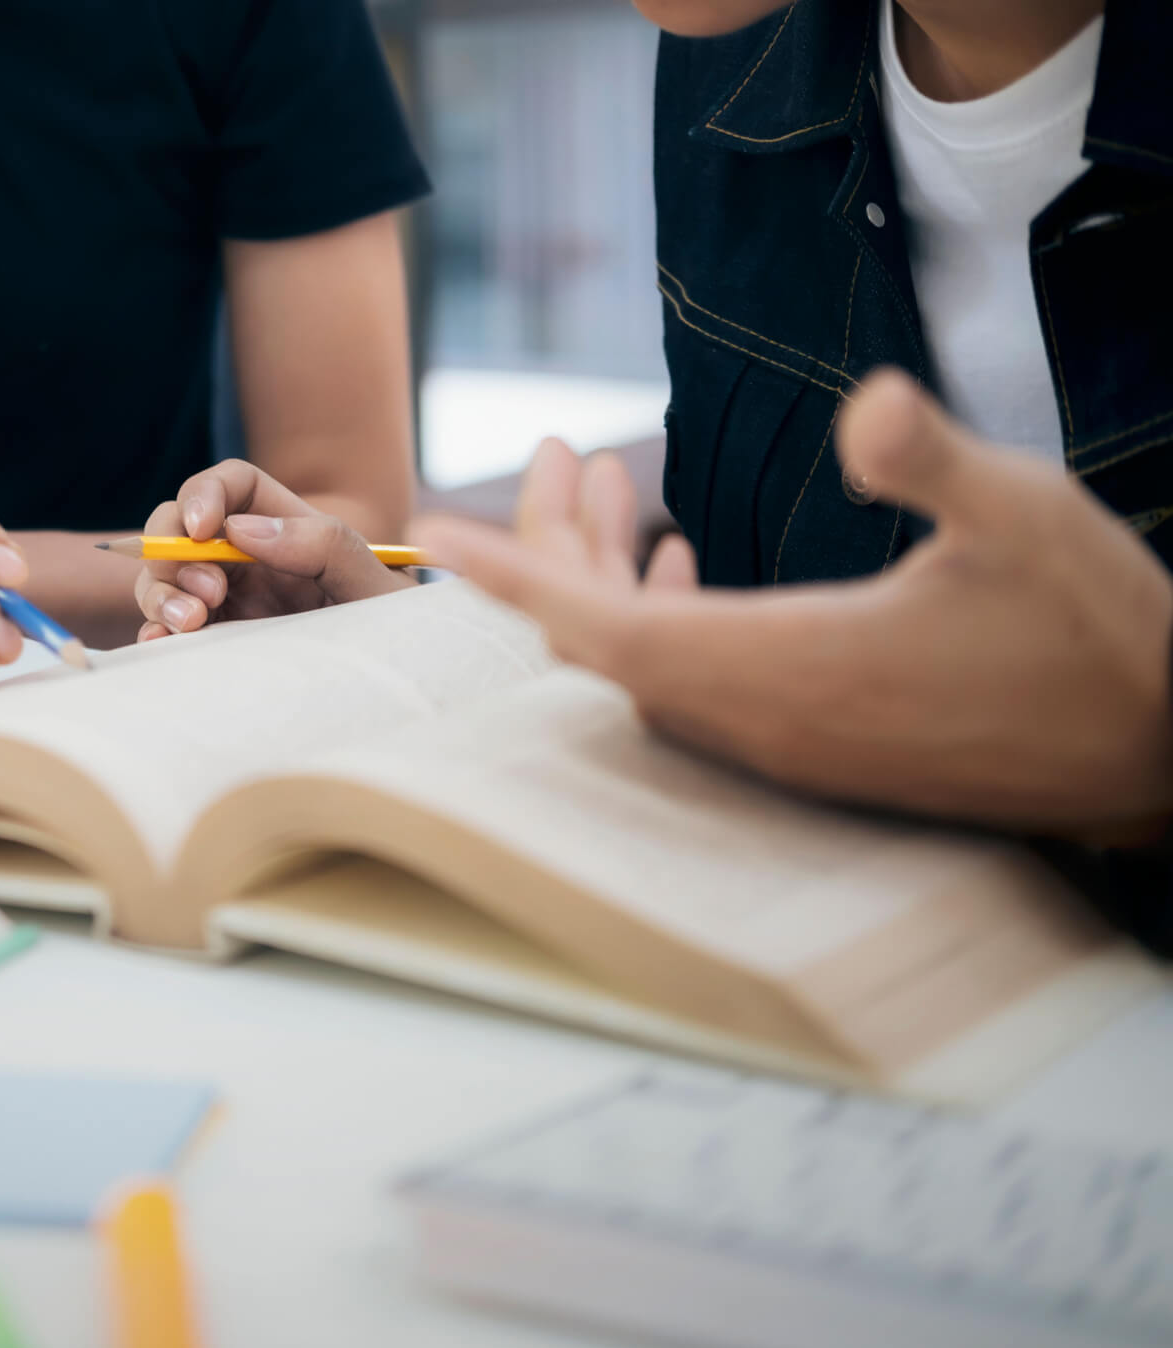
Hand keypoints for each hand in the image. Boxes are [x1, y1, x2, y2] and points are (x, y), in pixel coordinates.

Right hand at [133, 460, 412, 642]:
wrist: (392, 686)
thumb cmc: (395, 628)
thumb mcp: (375, 584)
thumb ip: (326, 546)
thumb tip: (244, 529)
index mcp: (285, 527)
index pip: (231, 485)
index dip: (205, 494)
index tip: (203, 527)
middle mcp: (246, 558)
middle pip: (178, 528)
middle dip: (174, 551)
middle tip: (206, 592)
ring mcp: (225, 601)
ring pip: (164, 577)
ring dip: (160, 592)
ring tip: (188, 623)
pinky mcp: (214, 642)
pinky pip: (167, 628)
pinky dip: (154, 631)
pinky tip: (161, 642)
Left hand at [416, 369, 1172, 838]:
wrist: (1164, 756)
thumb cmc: (1102, 637)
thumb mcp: (1028, 520)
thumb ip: (933, 462)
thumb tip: (866, 402)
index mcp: (787, 670)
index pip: (601, 624)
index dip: (514, 574)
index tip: (437, 532)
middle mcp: (763, 721)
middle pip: (607, 638)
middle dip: (560, 545)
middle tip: (558, 453)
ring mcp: (786, 743)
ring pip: (648, 658)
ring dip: (610, 573)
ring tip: (605, 482)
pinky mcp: (816, 745)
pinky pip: (697, 680)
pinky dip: (664, 615)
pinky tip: (677, 556)